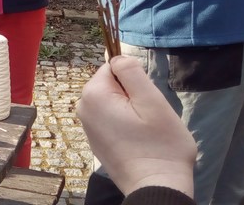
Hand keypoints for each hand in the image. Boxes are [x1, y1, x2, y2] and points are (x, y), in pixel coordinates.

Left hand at [76, 56, 195, 197]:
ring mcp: (88, 126)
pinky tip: (138, 142)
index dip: (134, 80)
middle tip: (148, 117)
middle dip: (132, 96)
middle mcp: (83, 108)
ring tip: (145, 131)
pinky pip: (112, 120)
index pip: (113, 68)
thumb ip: (132, 72)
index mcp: (93, 95)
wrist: (156, 187)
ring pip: (114, 103)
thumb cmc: (160, 145)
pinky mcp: (96, 141)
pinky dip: (126, 125)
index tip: (145, 100)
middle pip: (112, 85)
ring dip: (131, 111)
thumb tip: (117, 56)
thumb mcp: (152, 101)